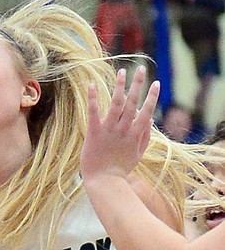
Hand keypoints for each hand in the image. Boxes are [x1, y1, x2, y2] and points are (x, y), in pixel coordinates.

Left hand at [80, 67, 158, 184]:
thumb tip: (150, 118)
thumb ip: (145, 136)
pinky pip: (94, 112)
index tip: (157, 83)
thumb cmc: (120, 168)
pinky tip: (93, 84)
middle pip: (133, 102)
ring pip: (116, 104)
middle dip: (138, 84)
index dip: (152, 97)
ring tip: (122, 71)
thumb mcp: (138, 153)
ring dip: (120, 86)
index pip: (147, 111)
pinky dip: (94, 97)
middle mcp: (124, 129)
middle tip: (140, 68)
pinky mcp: (94, 132)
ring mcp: (109, 130)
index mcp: (136, 134)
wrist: (105, 181)